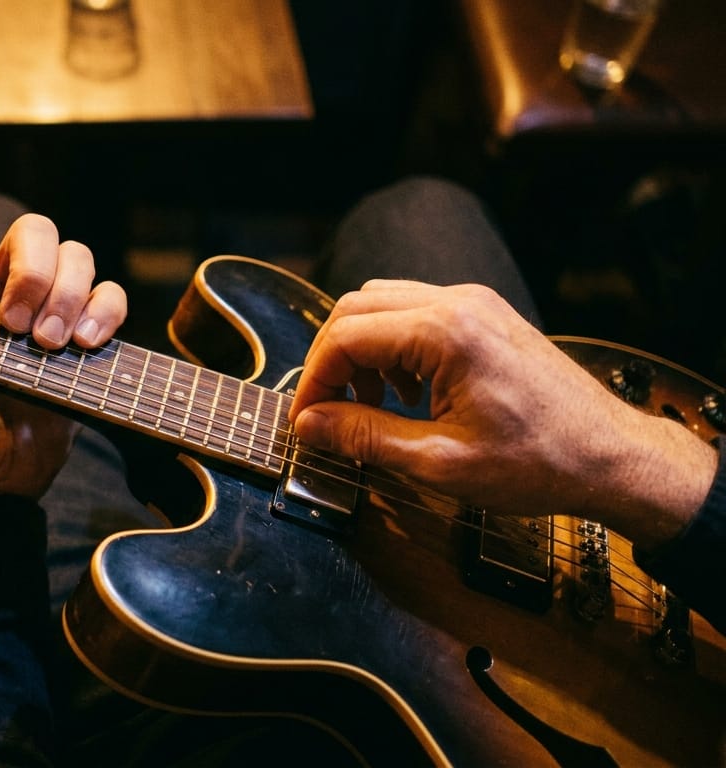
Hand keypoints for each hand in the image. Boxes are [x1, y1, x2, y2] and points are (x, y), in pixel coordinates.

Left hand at [0, 211, 126, 496]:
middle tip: (19, 328)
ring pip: (75, 256)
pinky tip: (86, 344)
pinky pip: (110, 296)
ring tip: (48, 344)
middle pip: (32, 231)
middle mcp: (5, 288)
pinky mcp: (87, 333)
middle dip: (32, 271)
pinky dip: (104, 311)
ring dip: (67, 293)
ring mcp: (50, 306)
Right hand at [288, 279, 715, 548]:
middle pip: (356, 308)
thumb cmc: (540, 462)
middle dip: (330, 360)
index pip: (346, 335)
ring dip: (361, 352)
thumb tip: (310, 426)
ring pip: (383, 305)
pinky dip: (392, 348)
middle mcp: (458, 304)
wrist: (612, 458)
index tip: (305, 421)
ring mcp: (475, 306)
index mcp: (446, 333)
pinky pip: (415, 315)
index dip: (314, 380)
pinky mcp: (485, 318)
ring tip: (369, 406)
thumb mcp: (439, 462)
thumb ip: (365, 437)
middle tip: (326, 413)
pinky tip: (405, 395)